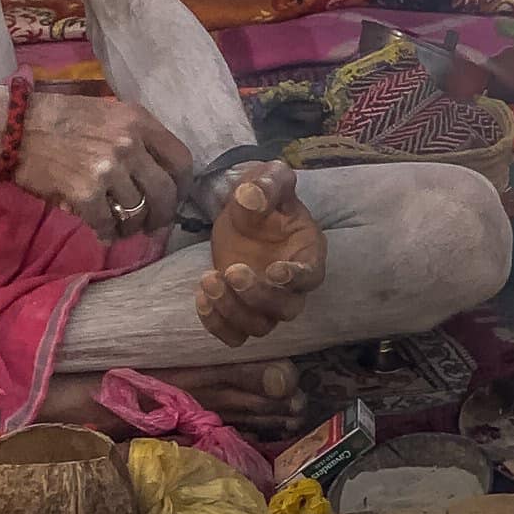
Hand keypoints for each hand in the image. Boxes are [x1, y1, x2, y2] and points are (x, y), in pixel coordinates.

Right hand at [14, 93, 192, 241]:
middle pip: (166, 192)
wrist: (12, 126)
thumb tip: (157, 177)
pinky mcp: (86, 192)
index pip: (182, 160)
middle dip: (162, 215)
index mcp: (138, 120)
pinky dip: (107, 233)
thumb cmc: (58, 119)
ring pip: (138, 212)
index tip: (174, 198)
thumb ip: (135, 138)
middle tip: (153, 225)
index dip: (182, 186)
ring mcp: (108, 168)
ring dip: (132, 227)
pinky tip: (101, 231)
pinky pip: (109, 224)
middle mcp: (129, 142)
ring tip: (121, 229)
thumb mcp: (107, 114)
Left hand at [197, 162, 325, 347]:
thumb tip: (252, 196)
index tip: (275, 270)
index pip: (311, 276)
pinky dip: (217, 324)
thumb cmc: (264, 196)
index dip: (296, 279)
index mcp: (307, 253)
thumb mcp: (268, 178)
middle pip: (285, 310)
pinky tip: (202, 297)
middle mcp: (291, 286)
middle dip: (258, 296)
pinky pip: (234, 335)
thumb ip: (266, 184)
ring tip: (208, 280)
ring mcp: (265, 302)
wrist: (244, 210)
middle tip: (232, 270)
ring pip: (259, 327)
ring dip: (233, 311)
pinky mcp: (240, 309)